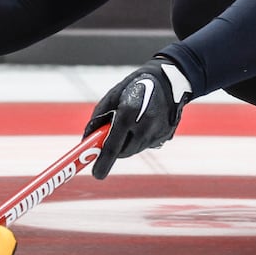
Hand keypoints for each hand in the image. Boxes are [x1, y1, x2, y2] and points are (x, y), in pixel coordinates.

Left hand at [84, 58, 192, 178]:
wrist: (168, 80)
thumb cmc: (134, 86)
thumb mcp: (111, 97)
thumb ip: (98, 119)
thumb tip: (87, 141)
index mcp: (128, 114)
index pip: (113, 146)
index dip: (103, 162)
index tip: (96, 174)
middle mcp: (145, 126)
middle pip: (124, 152)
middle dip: (114, 150)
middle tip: (110, 140)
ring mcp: (158, 132)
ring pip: (135, 149)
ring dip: (128, 143)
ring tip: (131, 124)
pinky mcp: (166, 135)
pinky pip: (147, 144)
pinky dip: (140, 139)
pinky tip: (144, 123)